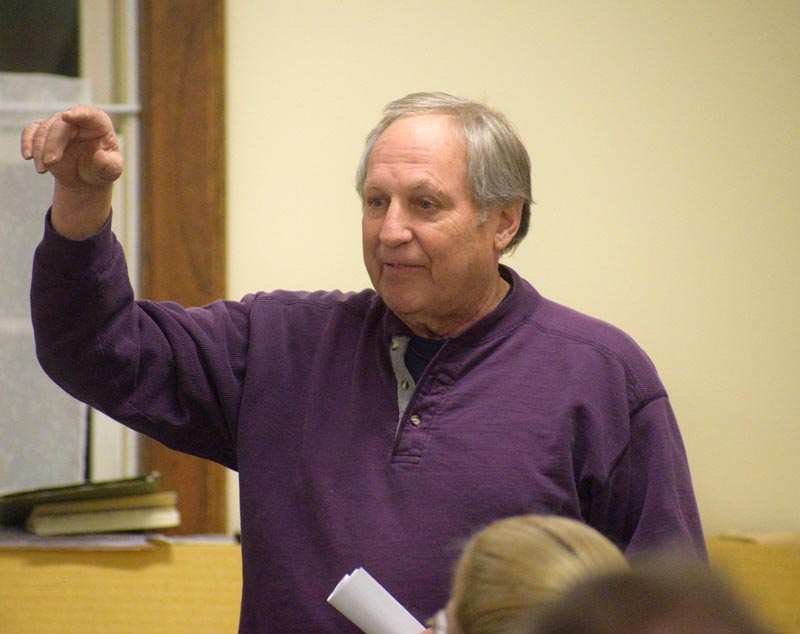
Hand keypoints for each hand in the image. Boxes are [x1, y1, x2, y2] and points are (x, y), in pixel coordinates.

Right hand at [20, 105, 122, 238]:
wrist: (86, 178)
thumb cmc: (102, 170)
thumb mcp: (111, 171)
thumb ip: (108, 165)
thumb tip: (100, 156)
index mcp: (98, 123)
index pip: (89, 114)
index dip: (78, 114)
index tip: (67, 117)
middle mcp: (78, 120)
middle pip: (60, 125)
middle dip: (53, 144)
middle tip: (50, 163)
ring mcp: (60, 125)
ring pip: (43, 130)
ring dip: (40, 150)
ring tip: (42, 170)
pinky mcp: (44, 133)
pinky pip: (31, 132)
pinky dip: (27, 142)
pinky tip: (28, 156)